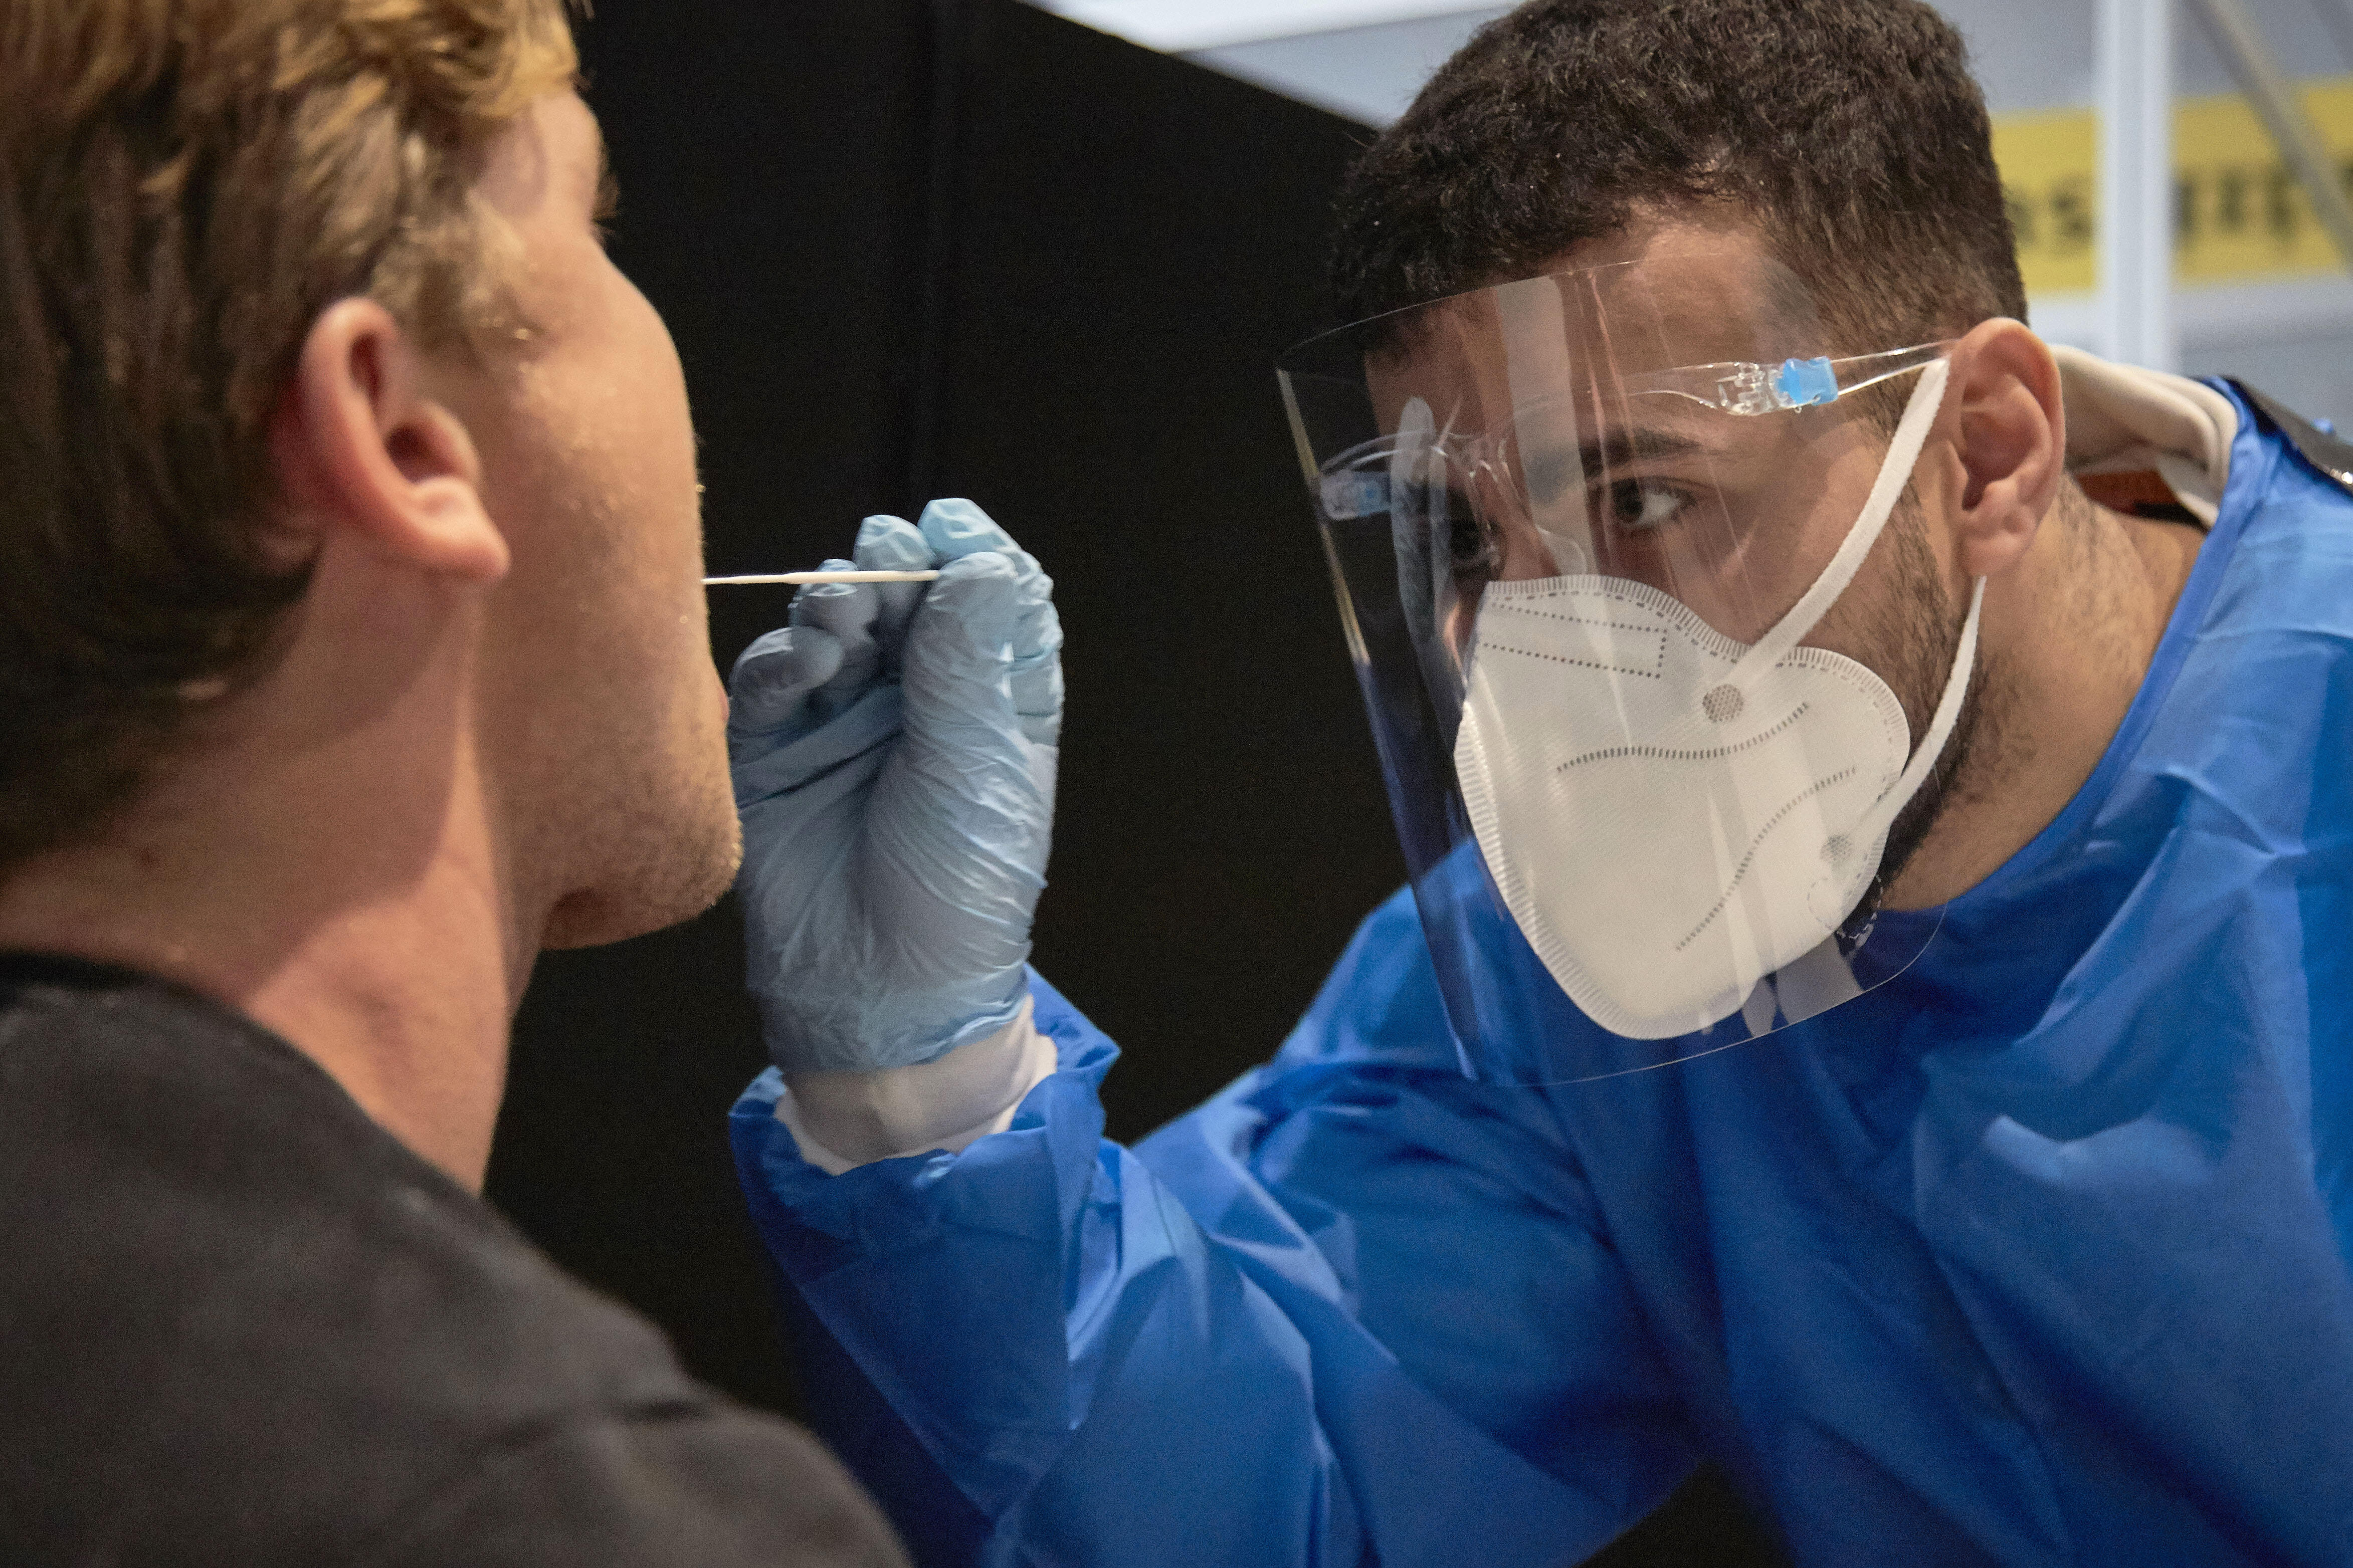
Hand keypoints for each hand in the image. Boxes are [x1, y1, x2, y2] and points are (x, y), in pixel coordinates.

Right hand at [728, 499, 1061, 1072]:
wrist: (879, 991)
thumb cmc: (954, 892)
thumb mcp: (977, 772)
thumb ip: (969, 666)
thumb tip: (987, 563)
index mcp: (991, 705)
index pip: (989, 604)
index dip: (973, 556)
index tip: (952, 524)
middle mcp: (917, 702)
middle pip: (906, 602)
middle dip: (895, 569)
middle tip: (884, 556)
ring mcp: (842, 720)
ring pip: (836, 625)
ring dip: (837, 602)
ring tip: (845, 610)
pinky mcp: (774, 749)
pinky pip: (773, 679)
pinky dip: (785, 655)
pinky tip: (805, 658)